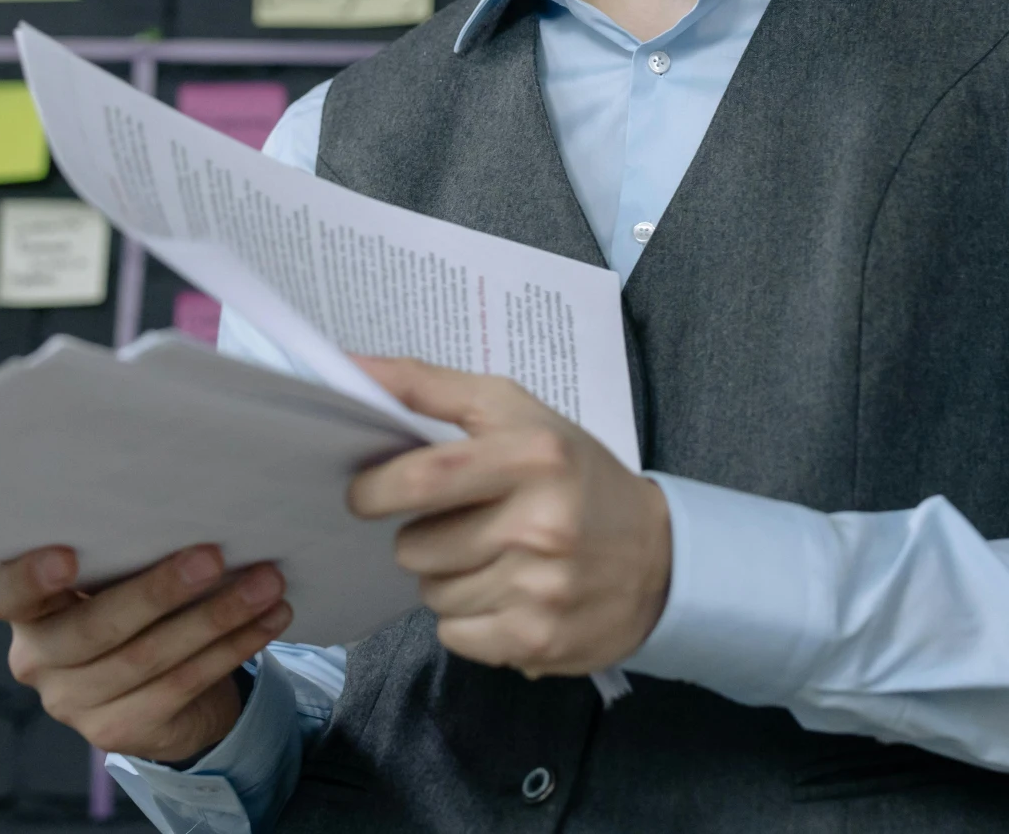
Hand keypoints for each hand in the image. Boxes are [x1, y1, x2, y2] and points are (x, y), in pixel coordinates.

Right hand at [0, 544, 292, 762]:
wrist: (155, 689)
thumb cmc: (130, 601)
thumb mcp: (113, 576)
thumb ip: (122, 552)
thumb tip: (189, 505)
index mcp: (25, 607)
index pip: (5, 592)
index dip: (30, 577)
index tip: (67, 556)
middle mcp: (36, 658)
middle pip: (94, 629)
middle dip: (159, 590)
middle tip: (214, 556)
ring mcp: (72, 703)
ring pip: (148, 658)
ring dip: (215, 617)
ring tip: (266, 583)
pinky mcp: (116, 732)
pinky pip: (181, 685)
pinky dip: (232, 648)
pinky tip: (268, 620)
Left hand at [347, 357, 669, 676]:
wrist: (659, 559)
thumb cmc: (572, 475)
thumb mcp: (515, 412)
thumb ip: (428, 386)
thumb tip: (349, 367)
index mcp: (533, 456)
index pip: (424, 478)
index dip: (375, 489)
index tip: (364, 493)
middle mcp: (539, 524)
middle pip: (416, 546)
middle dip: (420, 536)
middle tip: (461, 524)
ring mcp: (540, 588)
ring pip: (431, 592)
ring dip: (446, 577)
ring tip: (492, 557)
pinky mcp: (538, 640)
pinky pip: (453, 634)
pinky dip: (466, 619)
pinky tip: (505, 594)